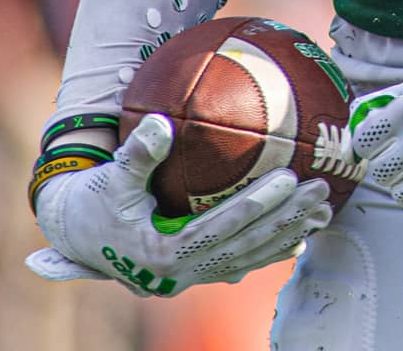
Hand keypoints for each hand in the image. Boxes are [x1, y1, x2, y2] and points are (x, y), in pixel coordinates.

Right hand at [26, 114, 331, 296]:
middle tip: (320, 190)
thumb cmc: (97, 199)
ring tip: (322, 210)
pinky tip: (300, 236)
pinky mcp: (197, 273)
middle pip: (245, 247)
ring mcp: (192, 277)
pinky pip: (241, 262)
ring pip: (249, 259)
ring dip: (288, 235)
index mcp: (163, 253)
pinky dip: (270, 250)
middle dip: (287, 220)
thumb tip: (164, 123)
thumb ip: (138, 153)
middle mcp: (182, 274)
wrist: (80, 236)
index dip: (257, 205)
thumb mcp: (112, 175)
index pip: (222, 228)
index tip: (289, 177)